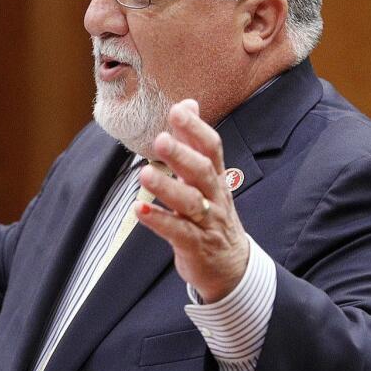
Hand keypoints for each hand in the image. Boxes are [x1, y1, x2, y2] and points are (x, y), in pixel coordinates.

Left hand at [134, 99, 248, 301]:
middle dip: (182, 154)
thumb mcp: (207, 176)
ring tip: (144, 172)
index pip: (212, 148)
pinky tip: (139, 208)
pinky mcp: (195, 245)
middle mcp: (214, 196)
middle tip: (160, 139)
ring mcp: (206, 221)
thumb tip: (188, 103)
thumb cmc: (212, 213)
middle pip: (203, 171)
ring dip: (166, 187)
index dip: (196, 128)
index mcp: (216, 177)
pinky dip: (159, 220)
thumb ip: (194, 141)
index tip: (178, 109)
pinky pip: (177, 232)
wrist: (231, 266)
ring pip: (190, 202)